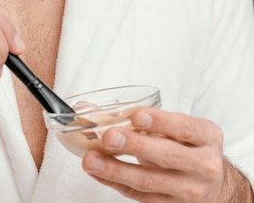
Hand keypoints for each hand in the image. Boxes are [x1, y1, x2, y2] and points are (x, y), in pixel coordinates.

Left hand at [82, 108, 229, 201]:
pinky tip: (98, 172)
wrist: (212, 181)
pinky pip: (139, 196)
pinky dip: (115, 182)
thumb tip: (88, 107)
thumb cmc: (187, 144)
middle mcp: (204, 164)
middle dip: (134, 145)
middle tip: (108, 137)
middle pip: (166, 155)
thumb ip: (140, 114)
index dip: (159, 121)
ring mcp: (190, 190)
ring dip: (116, 170)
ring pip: (149, 181)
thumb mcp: (177, 125)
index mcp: (207, 136)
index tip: (136, 115)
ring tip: (91, 159)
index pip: (183, 127)